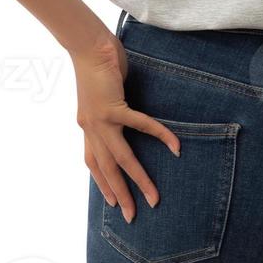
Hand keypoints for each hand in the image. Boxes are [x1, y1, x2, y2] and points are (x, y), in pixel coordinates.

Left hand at [74, 33, 180, 223]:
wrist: (87, 46)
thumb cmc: (97, 66)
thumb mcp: (100, 97)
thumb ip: (109, 112)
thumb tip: (121, 117)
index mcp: (87, 127)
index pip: (93, 163)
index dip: (102, 184)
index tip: (112, 203)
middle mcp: (91, 128)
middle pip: (106, 169)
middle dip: (121, 194)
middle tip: (133, 216)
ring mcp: (100, 119)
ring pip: (121, 158)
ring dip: (138, 179)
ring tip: (154, 197)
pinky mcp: (113, 107)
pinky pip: (140, 125)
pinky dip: (159, 135)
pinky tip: (175, 146)